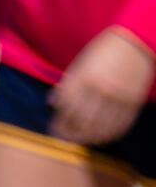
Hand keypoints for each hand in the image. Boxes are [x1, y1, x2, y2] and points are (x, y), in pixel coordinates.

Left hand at [58, 27, 152, 148]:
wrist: (134, 45)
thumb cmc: (103, 51)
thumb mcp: (80, 64)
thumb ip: (68, 84)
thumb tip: (53, 103)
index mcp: (85, 78)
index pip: (68, 108)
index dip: (59, 121)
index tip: (53, 128)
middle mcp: (101, 91)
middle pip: (83, 121)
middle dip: (70, 133)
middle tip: (63, 138)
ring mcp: (119, 99)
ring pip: (101, 127)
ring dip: (88, 138)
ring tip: (79, 141)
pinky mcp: (133, 104)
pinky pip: (120, 126)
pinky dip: (109, 135)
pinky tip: (100, 138)